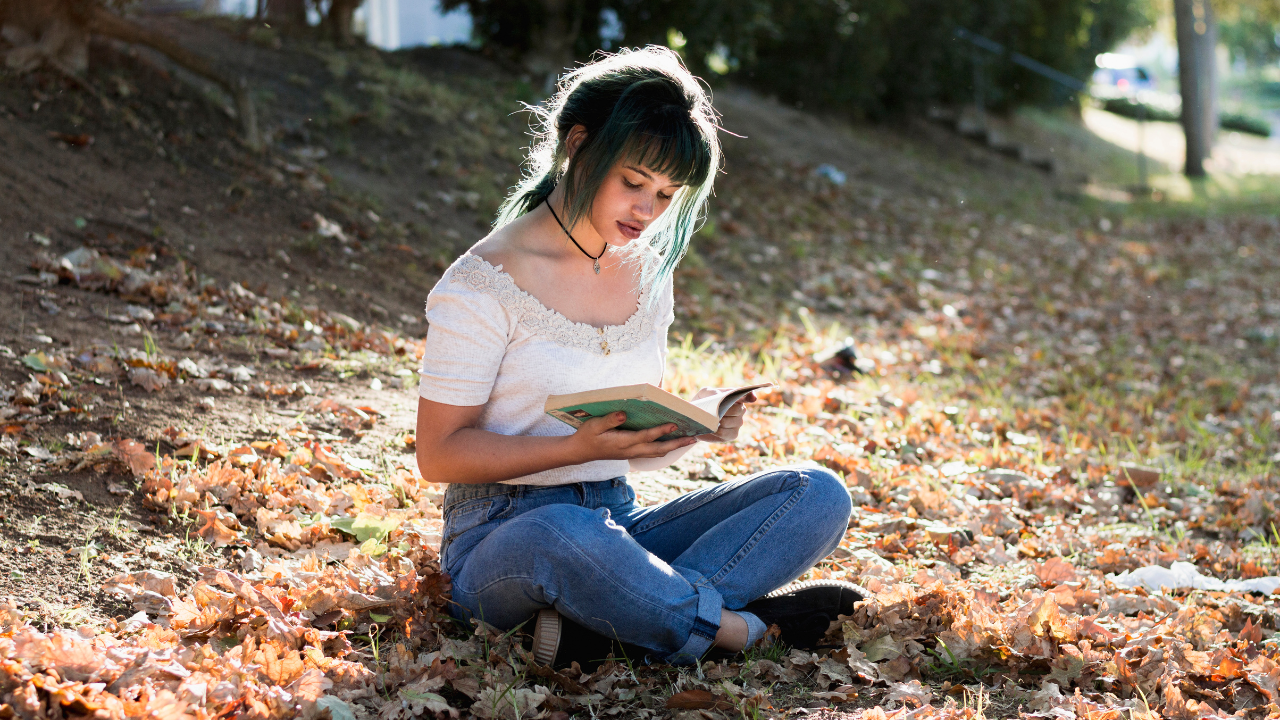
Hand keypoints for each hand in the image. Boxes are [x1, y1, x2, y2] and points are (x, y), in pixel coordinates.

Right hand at [570, 412, 697, 460]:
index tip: (675, 425)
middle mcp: (631, 450)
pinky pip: (652, 452)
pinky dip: (665, 447)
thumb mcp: (594, 425)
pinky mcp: (632, 453)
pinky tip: (672, 442)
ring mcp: (632, 453)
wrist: (580, 452)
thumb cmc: (587, 436)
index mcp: (623, 442)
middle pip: (658, 449)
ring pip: (657, 453)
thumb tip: (624, 414)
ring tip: (689, 440)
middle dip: (676, 444)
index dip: (661, 431)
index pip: (646, 437)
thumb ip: (609, 420)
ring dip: (674, 447)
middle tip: (693, 438)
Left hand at [692, 388, 757, 442]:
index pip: (747, 395)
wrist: (695, 419)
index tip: (752, 398)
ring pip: (732, 422)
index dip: (750, 395)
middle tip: (714, 412)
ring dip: (719, 421)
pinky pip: (727, 433)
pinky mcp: (733, 434)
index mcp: (736, 397)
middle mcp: (740, 410)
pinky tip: (712, 429)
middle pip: (738, 410)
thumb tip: (719, 397)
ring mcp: (738, 423)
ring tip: (711, 420)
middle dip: (725, 411)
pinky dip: (717, 431)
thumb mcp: (704, 393)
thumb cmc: (703, 403)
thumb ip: (712, 392)